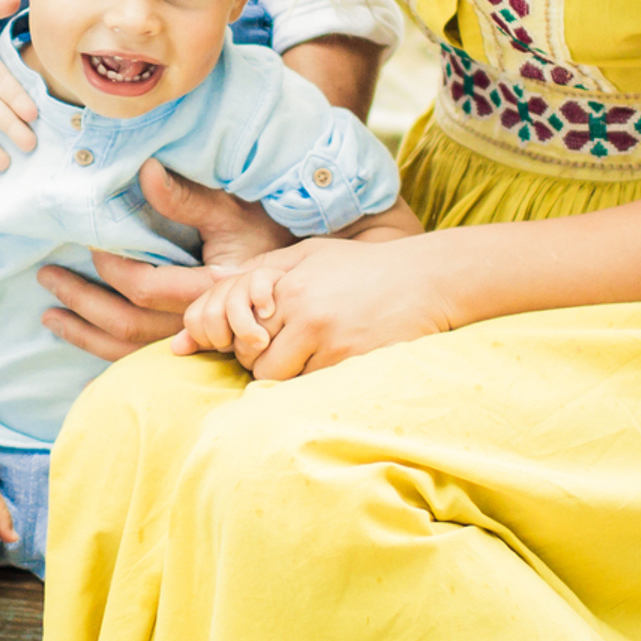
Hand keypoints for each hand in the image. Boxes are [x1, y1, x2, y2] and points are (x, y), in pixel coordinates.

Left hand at [36, 162, 293, 362]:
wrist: (301, 282)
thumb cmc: (267, 236)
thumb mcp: (231, 210)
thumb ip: (188, 197)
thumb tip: (146, 171)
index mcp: (210, 290)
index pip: (146, 288)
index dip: (111, 267)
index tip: (89, 242)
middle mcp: (200, 325)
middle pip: (129, 327)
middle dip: (82, 303)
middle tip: (47, 277)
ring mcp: (194, 343)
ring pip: (130, 351)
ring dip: (85, 334)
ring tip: (50, 316)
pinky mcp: (190, 349)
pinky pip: (140, 358)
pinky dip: (106, 349)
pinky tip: (83, 336)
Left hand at [179, 231, 456, 378]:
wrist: (426, 281)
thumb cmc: (364, 266)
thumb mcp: (311, 254)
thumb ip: (262, 268)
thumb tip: (213, 278)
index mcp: (291, 288)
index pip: (242, 330)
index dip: (245, 340)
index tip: (260, 337)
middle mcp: (306, 316)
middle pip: (257, 363)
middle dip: (261, 363)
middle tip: (283, 351)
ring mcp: (331, 343)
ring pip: (283, 381)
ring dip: (288, 375)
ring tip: (307, 356)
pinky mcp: (353, 364)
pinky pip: (314, 386)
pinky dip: (315, 380)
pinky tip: (332, 361)